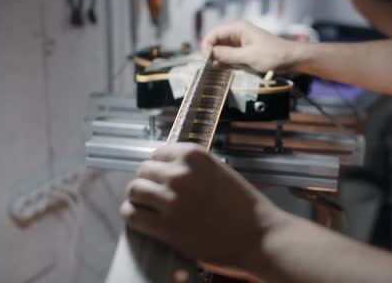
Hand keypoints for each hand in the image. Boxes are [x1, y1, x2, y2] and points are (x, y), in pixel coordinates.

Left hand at [120, 143, 282, 270]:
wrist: (258, 236)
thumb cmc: (245, 206)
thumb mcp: (219, 171)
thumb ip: (194, 168)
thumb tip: (168, 169)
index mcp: (194, 156)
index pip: (158, 153)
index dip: (158, 166)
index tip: (161, 176)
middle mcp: (179, 174)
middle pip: (143, 170)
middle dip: (148, 181)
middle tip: (156, 194)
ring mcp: (170, 201)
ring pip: (134, 191)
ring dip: (138, 198)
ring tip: (147, 206)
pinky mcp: (165, 227)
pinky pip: (133, 215)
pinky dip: (133, 216)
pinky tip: (142, 219)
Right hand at [202, 20, 297, 71]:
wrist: (293, 59)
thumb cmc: (274, 55)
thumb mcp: (249, 56)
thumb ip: (228, 55)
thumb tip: (210, 54)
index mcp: (238, 28)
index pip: (214, 34)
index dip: (207, 46)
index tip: (207, 60)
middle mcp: (238, 33)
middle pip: (217, 42)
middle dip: (212, 54)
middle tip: (211, 68)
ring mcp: (242, 43)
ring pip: (223, 50)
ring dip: (220, 60)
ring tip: (218, 71)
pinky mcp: (246, 52)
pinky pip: (231, 56)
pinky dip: (227, 63)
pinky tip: (227, 70)